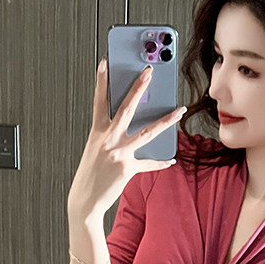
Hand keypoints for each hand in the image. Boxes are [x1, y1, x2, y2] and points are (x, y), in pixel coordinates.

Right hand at [67, 58, 185, 219]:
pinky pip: (149, 163)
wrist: (85, 201)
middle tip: (149, 72)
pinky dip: (160, 162)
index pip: (99, 101)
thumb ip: (110, 135)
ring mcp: (118, 154)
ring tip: (179, 110)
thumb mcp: (94, 150)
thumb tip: (127, 125)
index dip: (102, 80)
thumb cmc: (89, 176)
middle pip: (126, 109)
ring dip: (166, 120)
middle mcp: (107, 140)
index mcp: (96, 133)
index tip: (106, 61)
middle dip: (138, 88)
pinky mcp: (128, 169)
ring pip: (147, 132)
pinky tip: (170, 159)